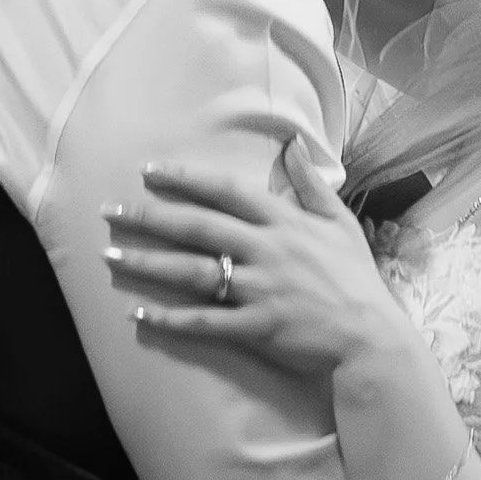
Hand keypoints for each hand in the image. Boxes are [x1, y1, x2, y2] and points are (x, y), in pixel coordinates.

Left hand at [104, 141, 413, 378]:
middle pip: (198, 227)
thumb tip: (293, 145)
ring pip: (193, 272)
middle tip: (109, 211)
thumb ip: (311, 184)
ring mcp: (260, 289)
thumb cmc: (355, 278)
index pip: (226, 192)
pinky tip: (138, 313)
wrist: (371, 335)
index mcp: (284, 222)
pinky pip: (205, 321)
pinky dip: (170, 318)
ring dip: (148, 263)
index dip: (186, 179)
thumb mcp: (340, 222)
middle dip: (149, 217)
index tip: (149, 171)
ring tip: (110, 256)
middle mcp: (267, 250)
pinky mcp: (256, 326)